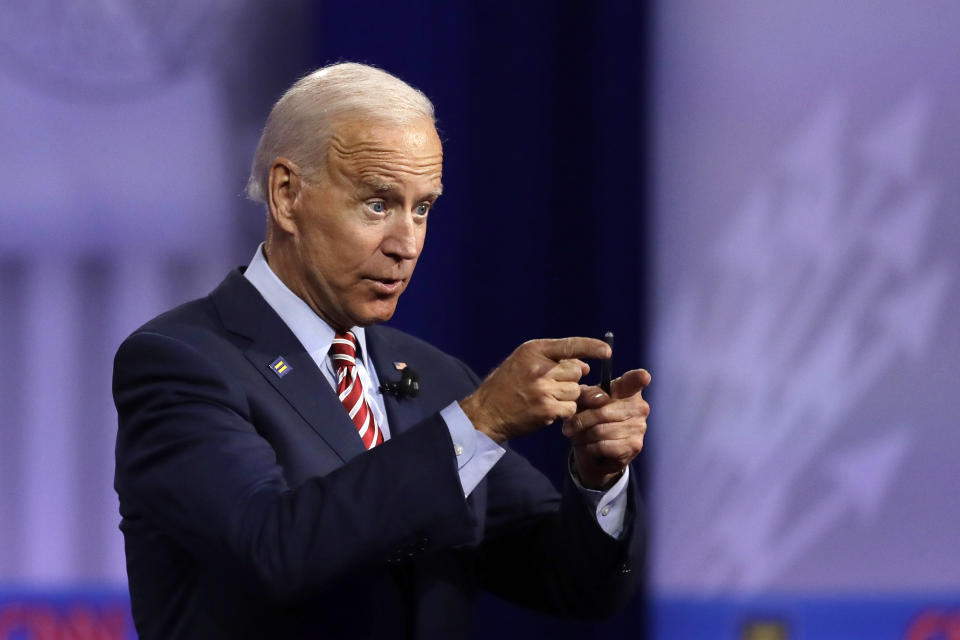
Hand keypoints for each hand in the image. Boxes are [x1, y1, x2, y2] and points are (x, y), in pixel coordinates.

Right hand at [460, 338, 611, 442]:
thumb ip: (553, 359)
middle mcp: (539, 367)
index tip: (607, 352)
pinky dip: (563, 411)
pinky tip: (547, 409)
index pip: (570, 345)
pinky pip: (570, 408)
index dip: (592, 347)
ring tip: (546, 398)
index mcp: (533, 350)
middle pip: (577, 371)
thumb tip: (585, 367)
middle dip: (570, 379)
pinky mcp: (546, 409)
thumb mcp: (523, 361)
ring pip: (575, 391)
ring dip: (567, 397)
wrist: (487, 412)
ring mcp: (543, 389)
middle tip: (553, 385)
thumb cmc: (507, 385)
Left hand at [562, 369, 650, 489]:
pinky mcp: (634, 446)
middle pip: (602, 412)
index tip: (643, 377)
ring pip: (600, 431)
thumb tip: (601, 399)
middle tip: (569, 427)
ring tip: (578, 436)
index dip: (640, 377)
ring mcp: (639, 426)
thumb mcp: (582, 401)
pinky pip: (604, 446)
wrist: (592, 449)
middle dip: (580, 421)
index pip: (636, 380)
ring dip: (583, 436)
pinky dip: (590, 448)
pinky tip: (589, 446)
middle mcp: (639, 406)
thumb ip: (587, 394)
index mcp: (627, 389)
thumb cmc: (588, 417)